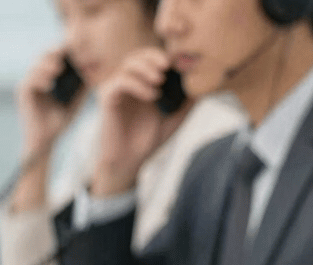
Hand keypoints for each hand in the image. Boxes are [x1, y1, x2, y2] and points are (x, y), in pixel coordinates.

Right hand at [16, 47, 85, 159]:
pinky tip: (50, 84)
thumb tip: (97, 68)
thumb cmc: (61, 119)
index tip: (79, 46)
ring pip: (35, 67)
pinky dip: (40, 81)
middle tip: (66, 52)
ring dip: (46, 65)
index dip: (65, 49)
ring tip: (58, 68)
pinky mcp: (23, 94)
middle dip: (55, 52)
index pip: (56, 55)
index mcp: (50, 74)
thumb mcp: (76, 99)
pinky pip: (29, 83)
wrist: (47, 139)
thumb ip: (83, 84)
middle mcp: (37, 76)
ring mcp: (29, 84)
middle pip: (44, 56)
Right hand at [91, 47, 189, 196]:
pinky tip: (152, 96)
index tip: (179, 63)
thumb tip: (204, 90)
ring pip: (126, 65)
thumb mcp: (174, 120)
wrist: (130, 160)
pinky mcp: (107, 99)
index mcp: (142, 84)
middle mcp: (127, 83)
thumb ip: (187, 104)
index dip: (162, 56)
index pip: (149, 59)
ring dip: (144, 68)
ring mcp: (116, 89)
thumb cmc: (149, 140)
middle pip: (136, 56)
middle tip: (167, 65)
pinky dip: (136, 84)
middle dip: (152, 56)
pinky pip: (118, 83)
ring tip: (160, 81)